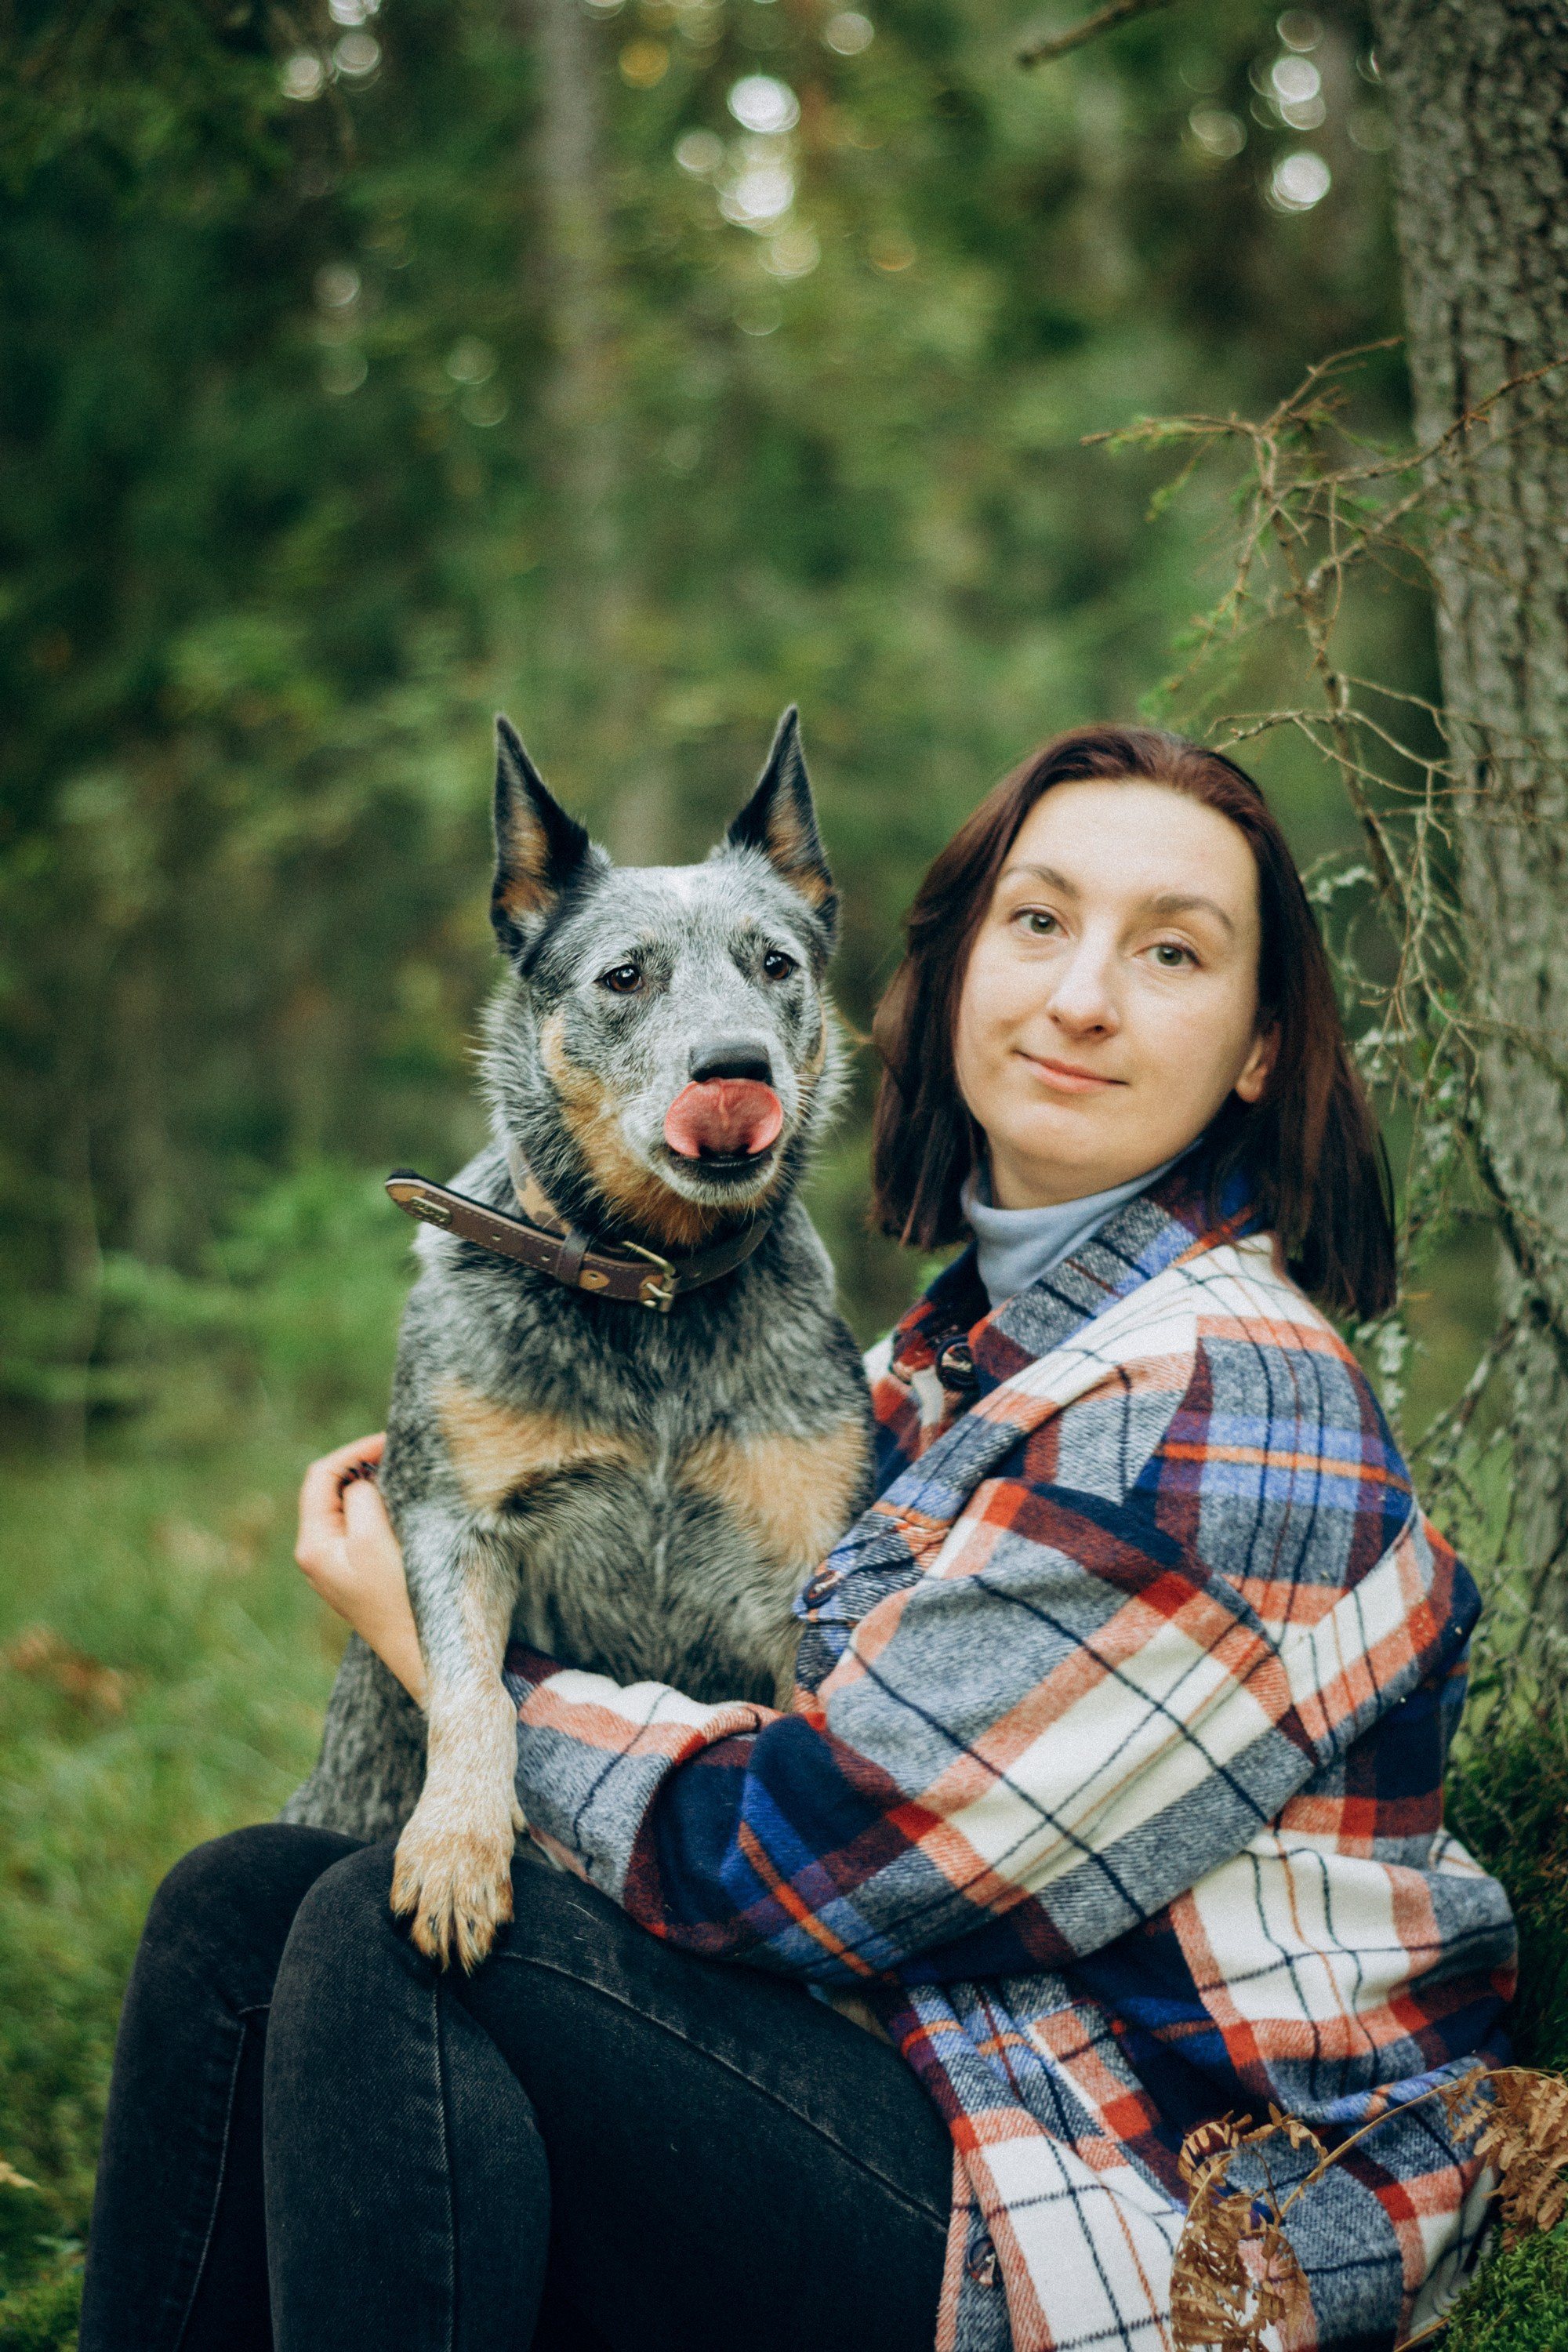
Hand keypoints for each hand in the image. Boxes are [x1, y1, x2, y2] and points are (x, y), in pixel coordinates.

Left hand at [294, 1434, 426, 1703]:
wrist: (422, 1654)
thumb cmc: (399, 1598)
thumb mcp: (374, 1539)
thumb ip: (361, 1499)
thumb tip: (362, 1481)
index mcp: (313, 1545)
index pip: (322, 1476)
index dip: (354, 1452)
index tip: (391, 1441)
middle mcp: (319, 1555)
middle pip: (332, 1490)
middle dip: (363, 1467)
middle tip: (401, 1455)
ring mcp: (340, 1567)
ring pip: (350, 1508)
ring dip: (375, 1488)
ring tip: (407, 1476)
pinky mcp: (362, 1575)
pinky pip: (365, 1528)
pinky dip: (382, 1509)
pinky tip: (407, 1507)